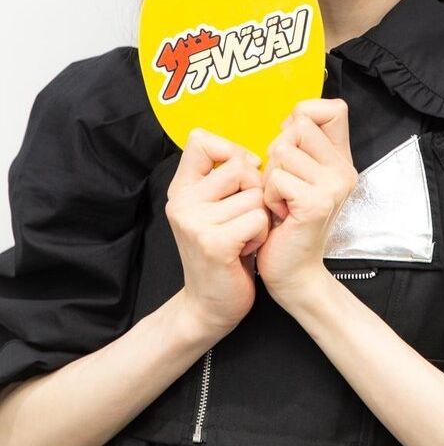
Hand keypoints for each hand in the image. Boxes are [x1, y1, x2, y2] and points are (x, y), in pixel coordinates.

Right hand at [165, 129, 269, 335]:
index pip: (201, 140)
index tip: (242, 175)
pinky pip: (258, 218)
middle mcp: (182, 202)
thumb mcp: (214, 208)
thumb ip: (224, 179)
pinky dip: (261, 234)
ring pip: (255, 195)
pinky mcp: (214, 243)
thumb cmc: (224, 251)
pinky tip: (247, 249)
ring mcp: (195, 222)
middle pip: (239, 166)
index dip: (231, 151)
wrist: (209, 305)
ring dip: (260, 217)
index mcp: (181, 189)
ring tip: (244, 237)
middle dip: (255, 190)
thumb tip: (252, 156)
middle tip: (243, 218)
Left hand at [256, 98, 357, 305]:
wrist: (294, 272)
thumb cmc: (287, 222)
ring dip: (270, 178)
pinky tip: (280, 215)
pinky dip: (269, 197)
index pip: (333, 108)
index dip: (305, 115)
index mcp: (341, 159)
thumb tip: (292, 116)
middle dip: (278, 153)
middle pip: (298, 126)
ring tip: (281, 201)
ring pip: (283, 151)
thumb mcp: (297, 176)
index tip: (292, 145)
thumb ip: (299, 145)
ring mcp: (333, 186)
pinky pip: (277, 179)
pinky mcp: (317, 203)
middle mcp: (343, 169)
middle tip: (284, 186)